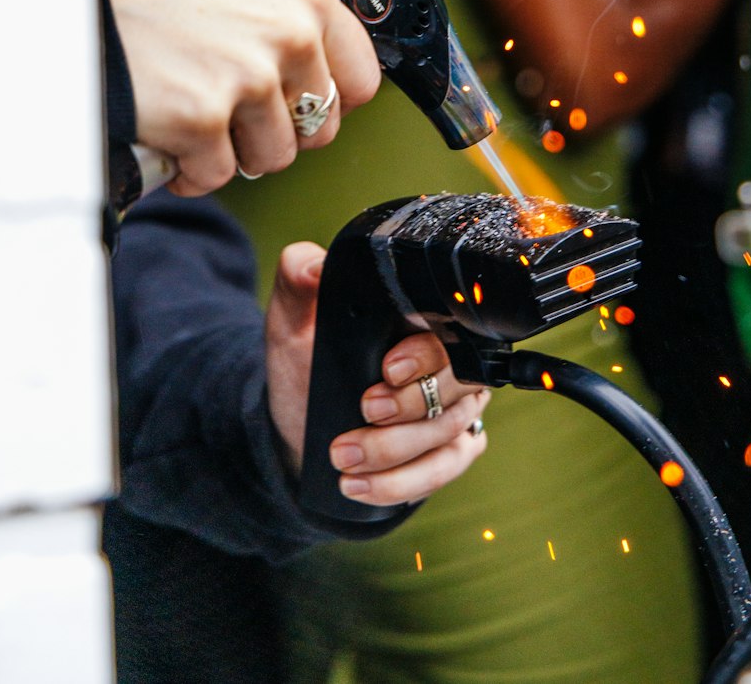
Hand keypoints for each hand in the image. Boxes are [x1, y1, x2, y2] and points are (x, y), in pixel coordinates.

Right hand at [102, 0, 381, 194]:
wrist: (68, 1)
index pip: (360, 81)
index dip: (318, 89)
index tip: (279, 79)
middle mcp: (287, 34)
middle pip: (317, 125)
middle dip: (276, 123)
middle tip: (227, 92)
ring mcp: (246, 78)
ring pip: (272, 156)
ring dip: (234, 147)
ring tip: (195, 104)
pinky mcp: (203, 118)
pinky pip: (220, 174)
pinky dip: (192, 166)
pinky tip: (170, 128)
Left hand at [266, 245, 489, 502]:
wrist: (299, 424)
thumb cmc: (306, 365)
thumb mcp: (292, 320)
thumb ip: (297, 279)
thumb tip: (312, 264)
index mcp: (423, 321)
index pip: (451, 334)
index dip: (426, 355)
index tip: (387, 368)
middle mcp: (449, 363)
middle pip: (458, 388)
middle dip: (407, 410)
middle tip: (361, 413)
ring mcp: (453, 410)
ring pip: (448, 434)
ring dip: (394, 453)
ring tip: (344, 458)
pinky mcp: (448, 451)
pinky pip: (442, 470)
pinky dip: (401, 483)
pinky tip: (360, 485)